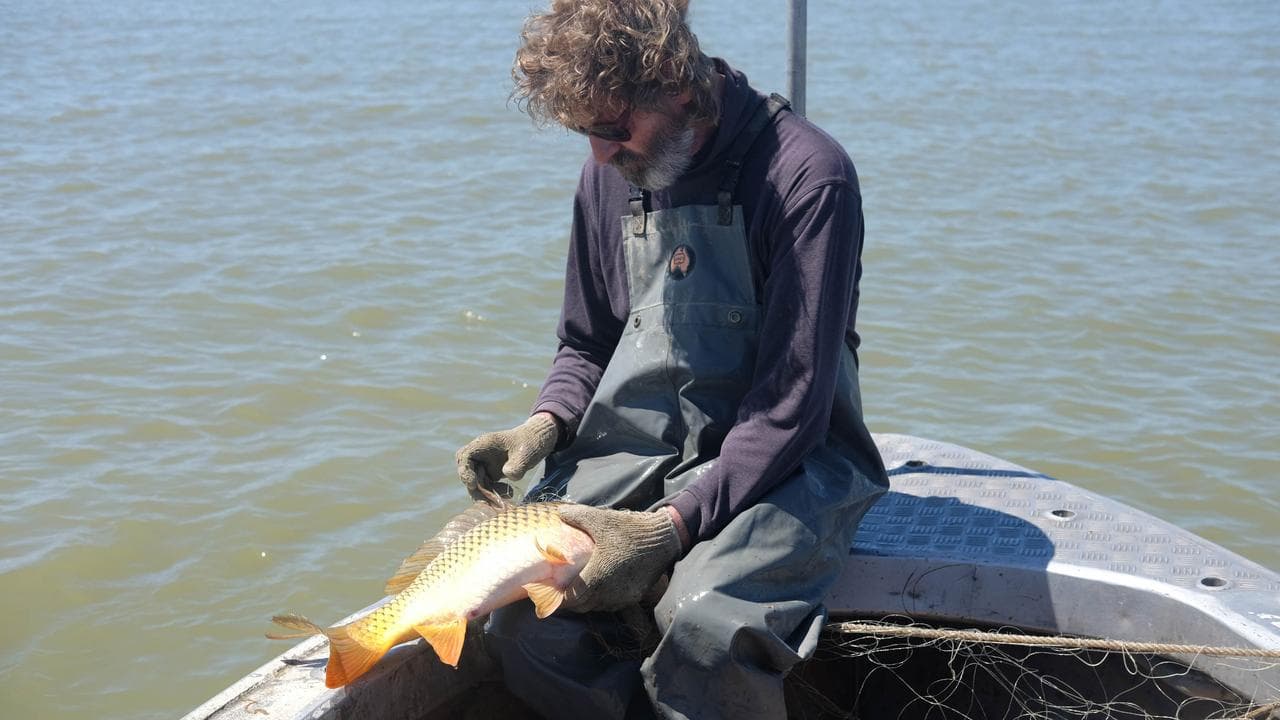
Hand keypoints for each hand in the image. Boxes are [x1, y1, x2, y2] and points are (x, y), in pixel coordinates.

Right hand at [456, 413, 558, 506]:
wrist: (537, 442)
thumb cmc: (530, 442)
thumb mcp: (527, 452)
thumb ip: (517, 464)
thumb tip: (508, 475)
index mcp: (484, 444)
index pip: (464, 456)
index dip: (465, 470)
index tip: (473, 483)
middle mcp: (481, 455)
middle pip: (467, 473)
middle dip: (476, 488)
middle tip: (491, 498)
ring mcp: (484, 465)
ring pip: (476, 483)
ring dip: (486, 494)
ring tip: (505, 498)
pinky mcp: (490, 475)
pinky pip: (485, 487)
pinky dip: (493, 494)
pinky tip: (508, 494)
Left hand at [556, 504, 682, 611]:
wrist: (664, 539)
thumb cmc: (629, 530)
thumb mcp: (600, 519)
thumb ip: (576, 516)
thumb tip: (559, 513)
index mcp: (596, 577)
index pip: (571, 600)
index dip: (559, 598)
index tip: (552, 590)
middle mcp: (608, 593)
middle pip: (582, 606)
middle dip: (571, 600)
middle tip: (563, 587)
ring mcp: (622, 597)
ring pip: (597, 606)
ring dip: (587, 600)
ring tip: (581, 585)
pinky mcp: (634, 596)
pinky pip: (611, 604)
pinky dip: (602, 598)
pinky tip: (601, 584)